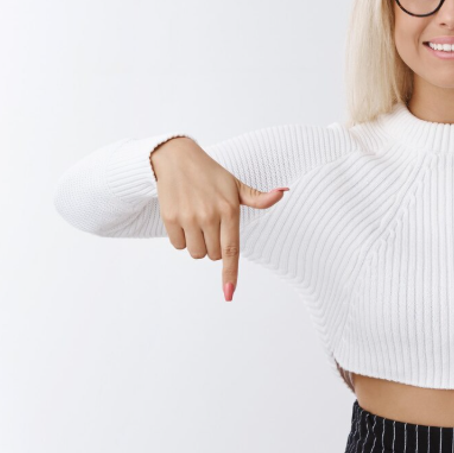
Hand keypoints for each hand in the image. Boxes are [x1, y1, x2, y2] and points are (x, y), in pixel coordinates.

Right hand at [150, 137, 288, 300]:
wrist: (177, 159)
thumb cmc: (211, 175)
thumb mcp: (236, 185)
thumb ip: (259, 198)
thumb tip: (283, 192)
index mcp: (229, 210)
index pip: (231, 250)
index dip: (230, 274)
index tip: (229, 294)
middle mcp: (209, 216)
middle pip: (212, 255)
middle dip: (213, 246)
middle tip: (211, 223)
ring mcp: (188, 218)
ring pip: (195, 253)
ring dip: (197, 244)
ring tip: (197, 220)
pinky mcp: (170, 218)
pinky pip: (178, 245)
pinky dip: (181, 238)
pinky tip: (183, 218)